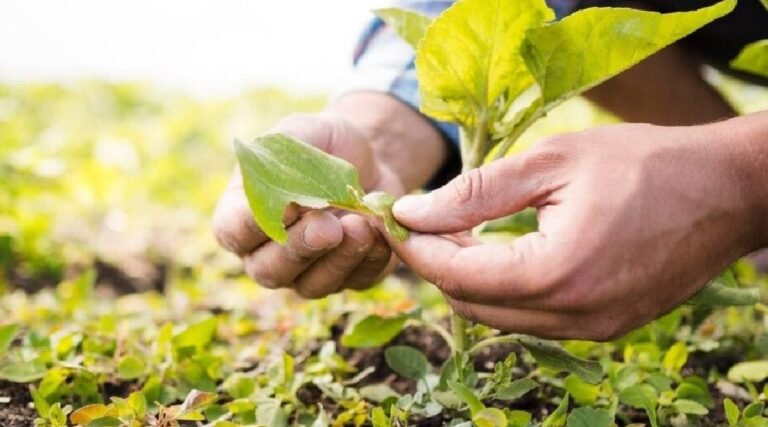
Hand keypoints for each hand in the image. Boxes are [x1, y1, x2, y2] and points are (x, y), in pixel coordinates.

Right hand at [213, 113, 403, 297]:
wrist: (371, 159)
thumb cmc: (323, 144)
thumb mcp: (302, 132)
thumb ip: (283, 157)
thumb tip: (285, 197)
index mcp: (243, 215)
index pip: (233, 232)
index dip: (254, 225)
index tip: (286, 205)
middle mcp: (268, 253)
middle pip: (269, 270)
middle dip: (300, 248)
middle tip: (328, 226)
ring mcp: (307, 272)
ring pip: (312, 285)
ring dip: (338, 259)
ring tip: (360, 225)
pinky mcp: (349, 277)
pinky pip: (356, 281)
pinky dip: (370, 259)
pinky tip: (380, 232)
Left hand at [389, 122, 765, 340]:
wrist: (726, 190)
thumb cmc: (644, 163)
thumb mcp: (551, 163)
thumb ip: (475, 193)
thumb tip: (411, 212)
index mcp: (556, 273)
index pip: (457, 274)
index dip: (416, 247)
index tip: (394, 219)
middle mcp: (572, 316)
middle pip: (471, 304)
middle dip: (437, 264)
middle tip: (421, 222)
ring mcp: (591, 329)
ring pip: (499, 317)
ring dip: (469, 279)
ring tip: (457, 232)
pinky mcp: (605, 327)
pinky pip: (533, 319)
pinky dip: (505, 290)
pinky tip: (501, 252)